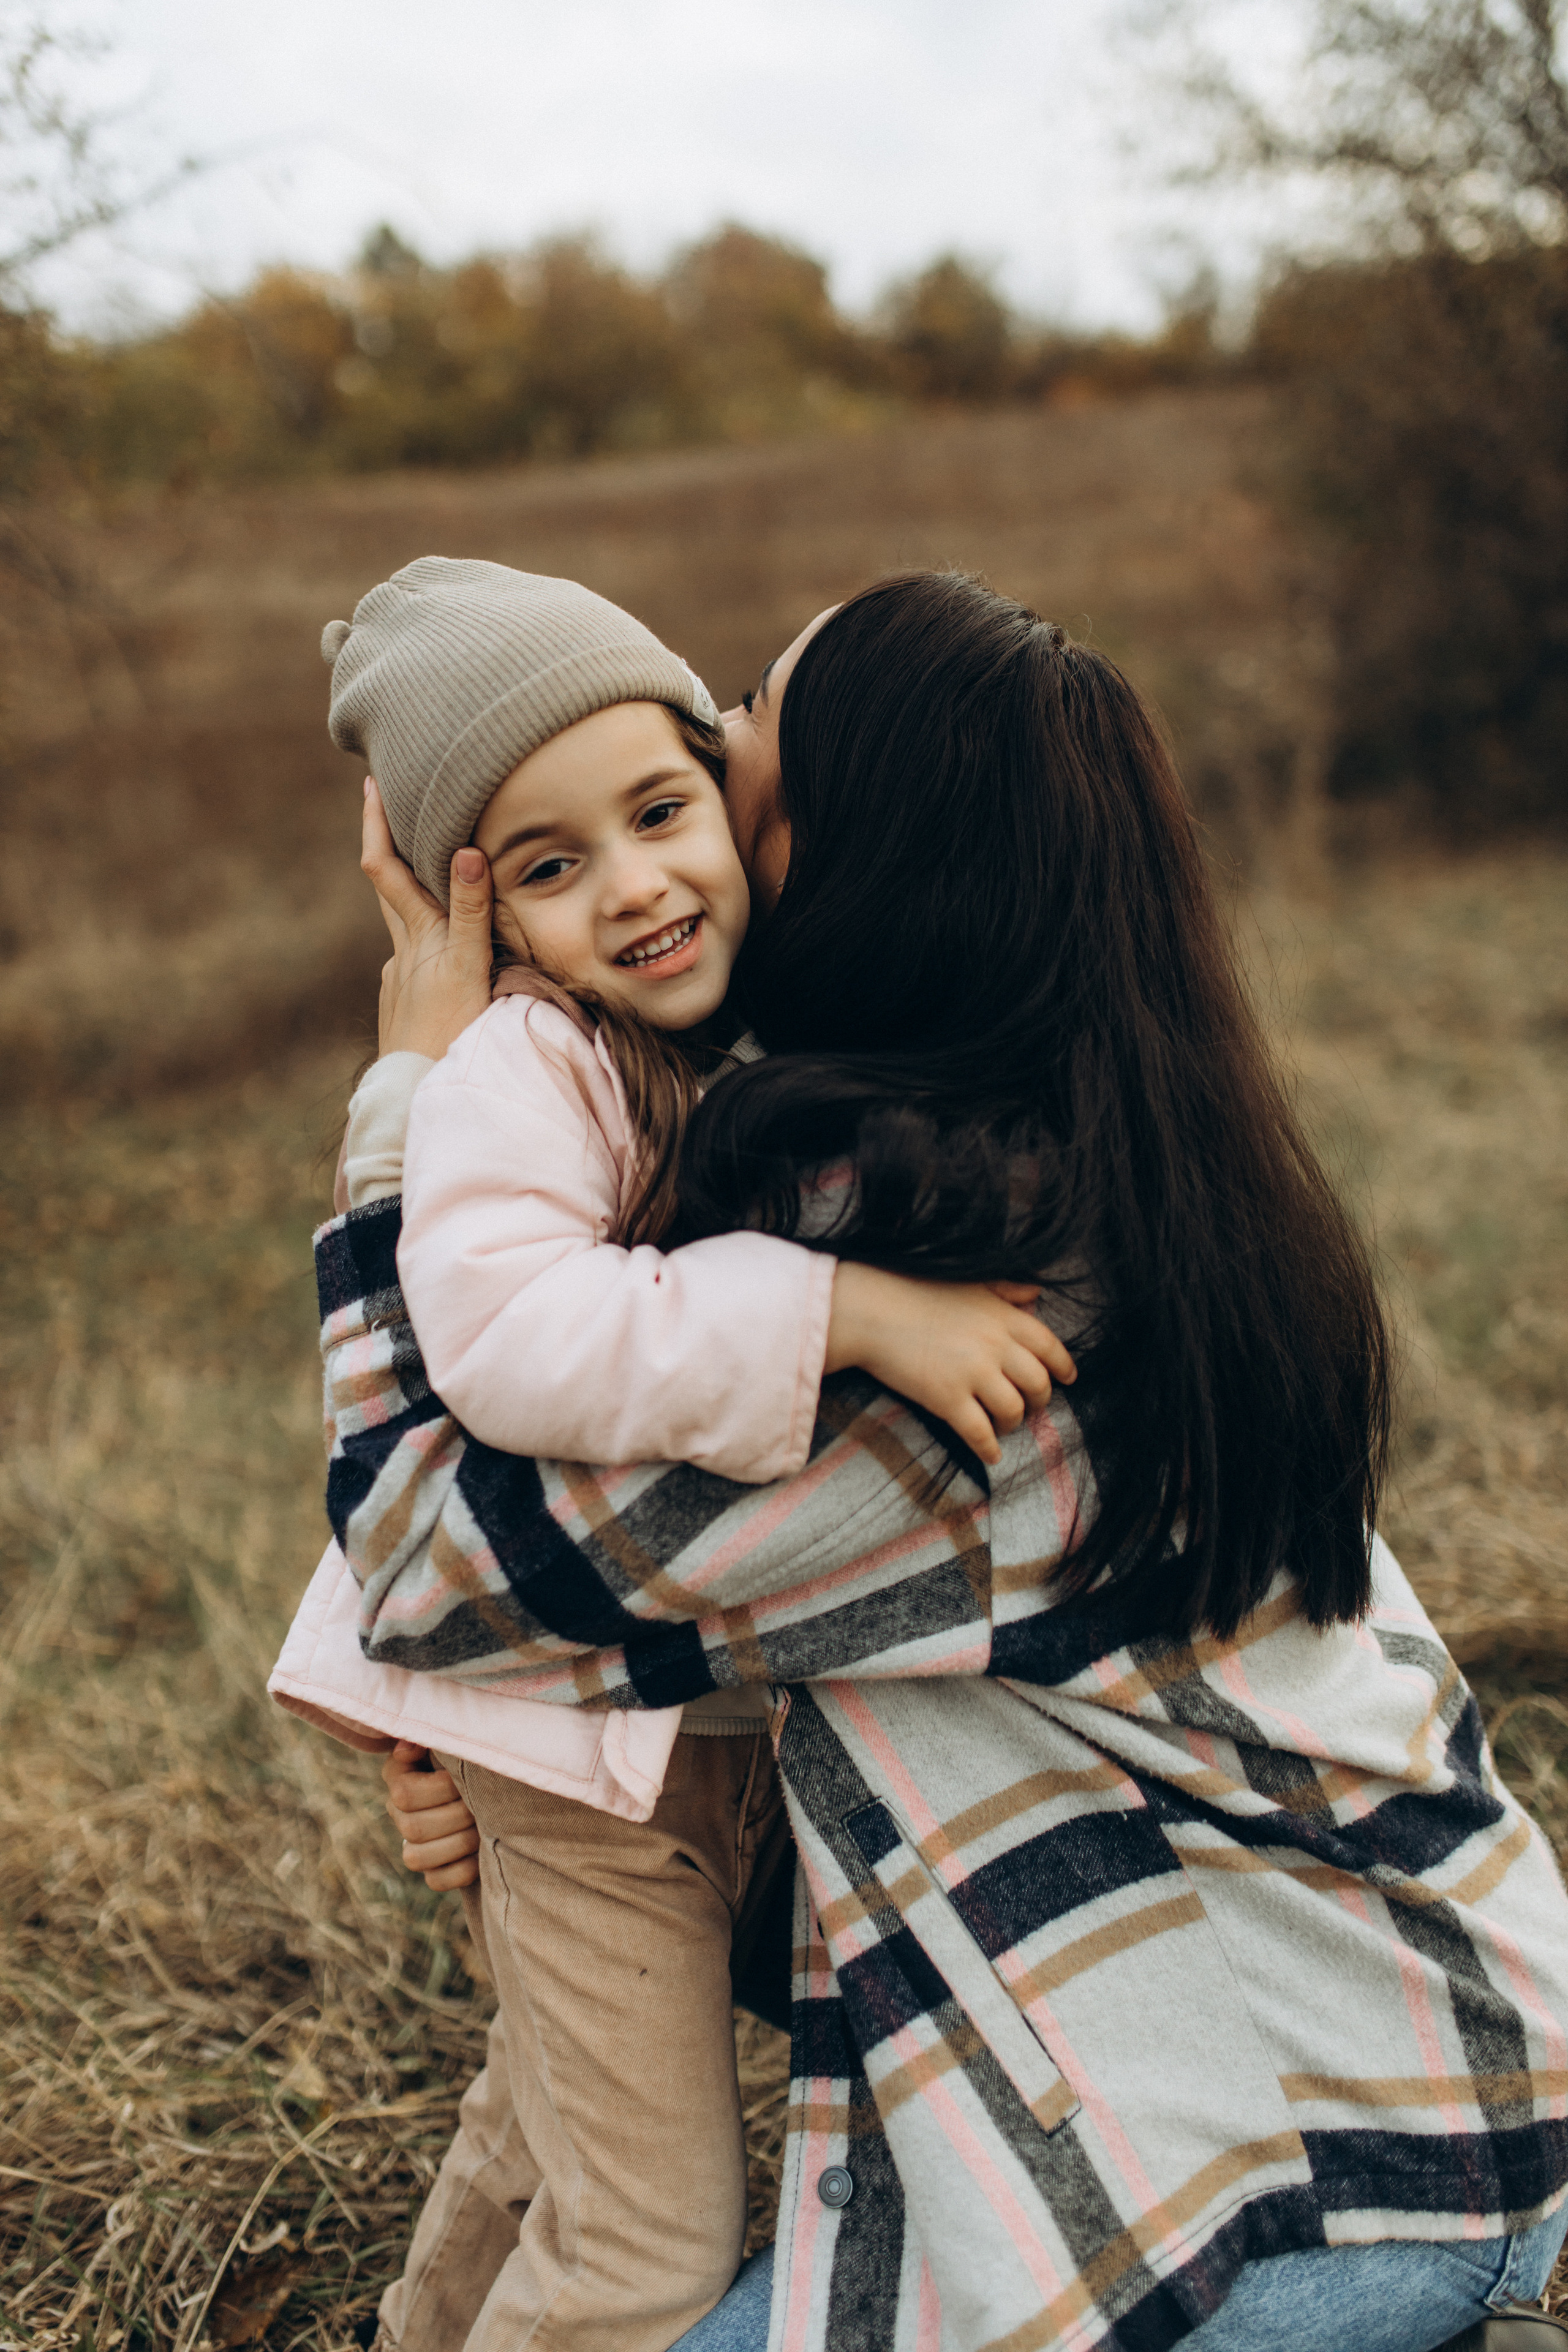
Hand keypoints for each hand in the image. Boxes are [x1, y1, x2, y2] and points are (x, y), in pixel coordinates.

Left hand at [362, 779, 495, 1060]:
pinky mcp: (402, 1008)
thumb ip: (471, 913)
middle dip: (390, 847)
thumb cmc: (452, 1040)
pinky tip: (442, 948)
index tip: (371, 786)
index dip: (376, 827)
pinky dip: (425, 939)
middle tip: (389, 805)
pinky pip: (414, 959)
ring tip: (432, 871)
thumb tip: (465, 851)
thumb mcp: (470, 971)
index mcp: (418, 939)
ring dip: (412, 894)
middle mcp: (402, 955)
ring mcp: (398, 983)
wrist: (416, 1103)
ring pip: (404, 926)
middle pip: (390, 890)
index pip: (385, 871)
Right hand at [380, 1740, 479, 1890]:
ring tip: (481, 1827)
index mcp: (400, 1777)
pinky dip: (461, 1870)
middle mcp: (399, 1813)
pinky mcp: (432, 1870)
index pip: (404, 1794)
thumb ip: (431, 1739)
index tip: (462, 1779)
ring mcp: (412, 1844)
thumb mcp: (451, 1743)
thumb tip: (407, 1749)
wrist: (493, 1783)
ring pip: (416, 1858)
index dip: (439, 1789)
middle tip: (480, 1805)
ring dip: (458, 1843)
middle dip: (456, 1816)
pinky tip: (479, 1853)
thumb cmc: (471, 1756)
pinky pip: (435, 1881)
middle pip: (412, 1828)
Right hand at [824, 1265, 1075, 1465]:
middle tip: (1030, 1406)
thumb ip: (1006, 1288)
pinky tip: (992, 1454)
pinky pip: (980, 1433)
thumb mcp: (969, 1282)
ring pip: (1013, 1411)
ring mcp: (972, 1374)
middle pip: (1037, 1383)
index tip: (1068, 1378)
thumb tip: (1036, 1290)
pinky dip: (990, 1448)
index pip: (1049, 1346)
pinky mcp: (947, 1399)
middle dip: (1039, 1400)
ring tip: (1004, 1425)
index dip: (1063, 1366)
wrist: (871, 1310)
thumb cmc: (917, 1292)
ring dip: (1013, 1423)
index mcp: (1003, 1317)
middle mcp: (995, 1346)